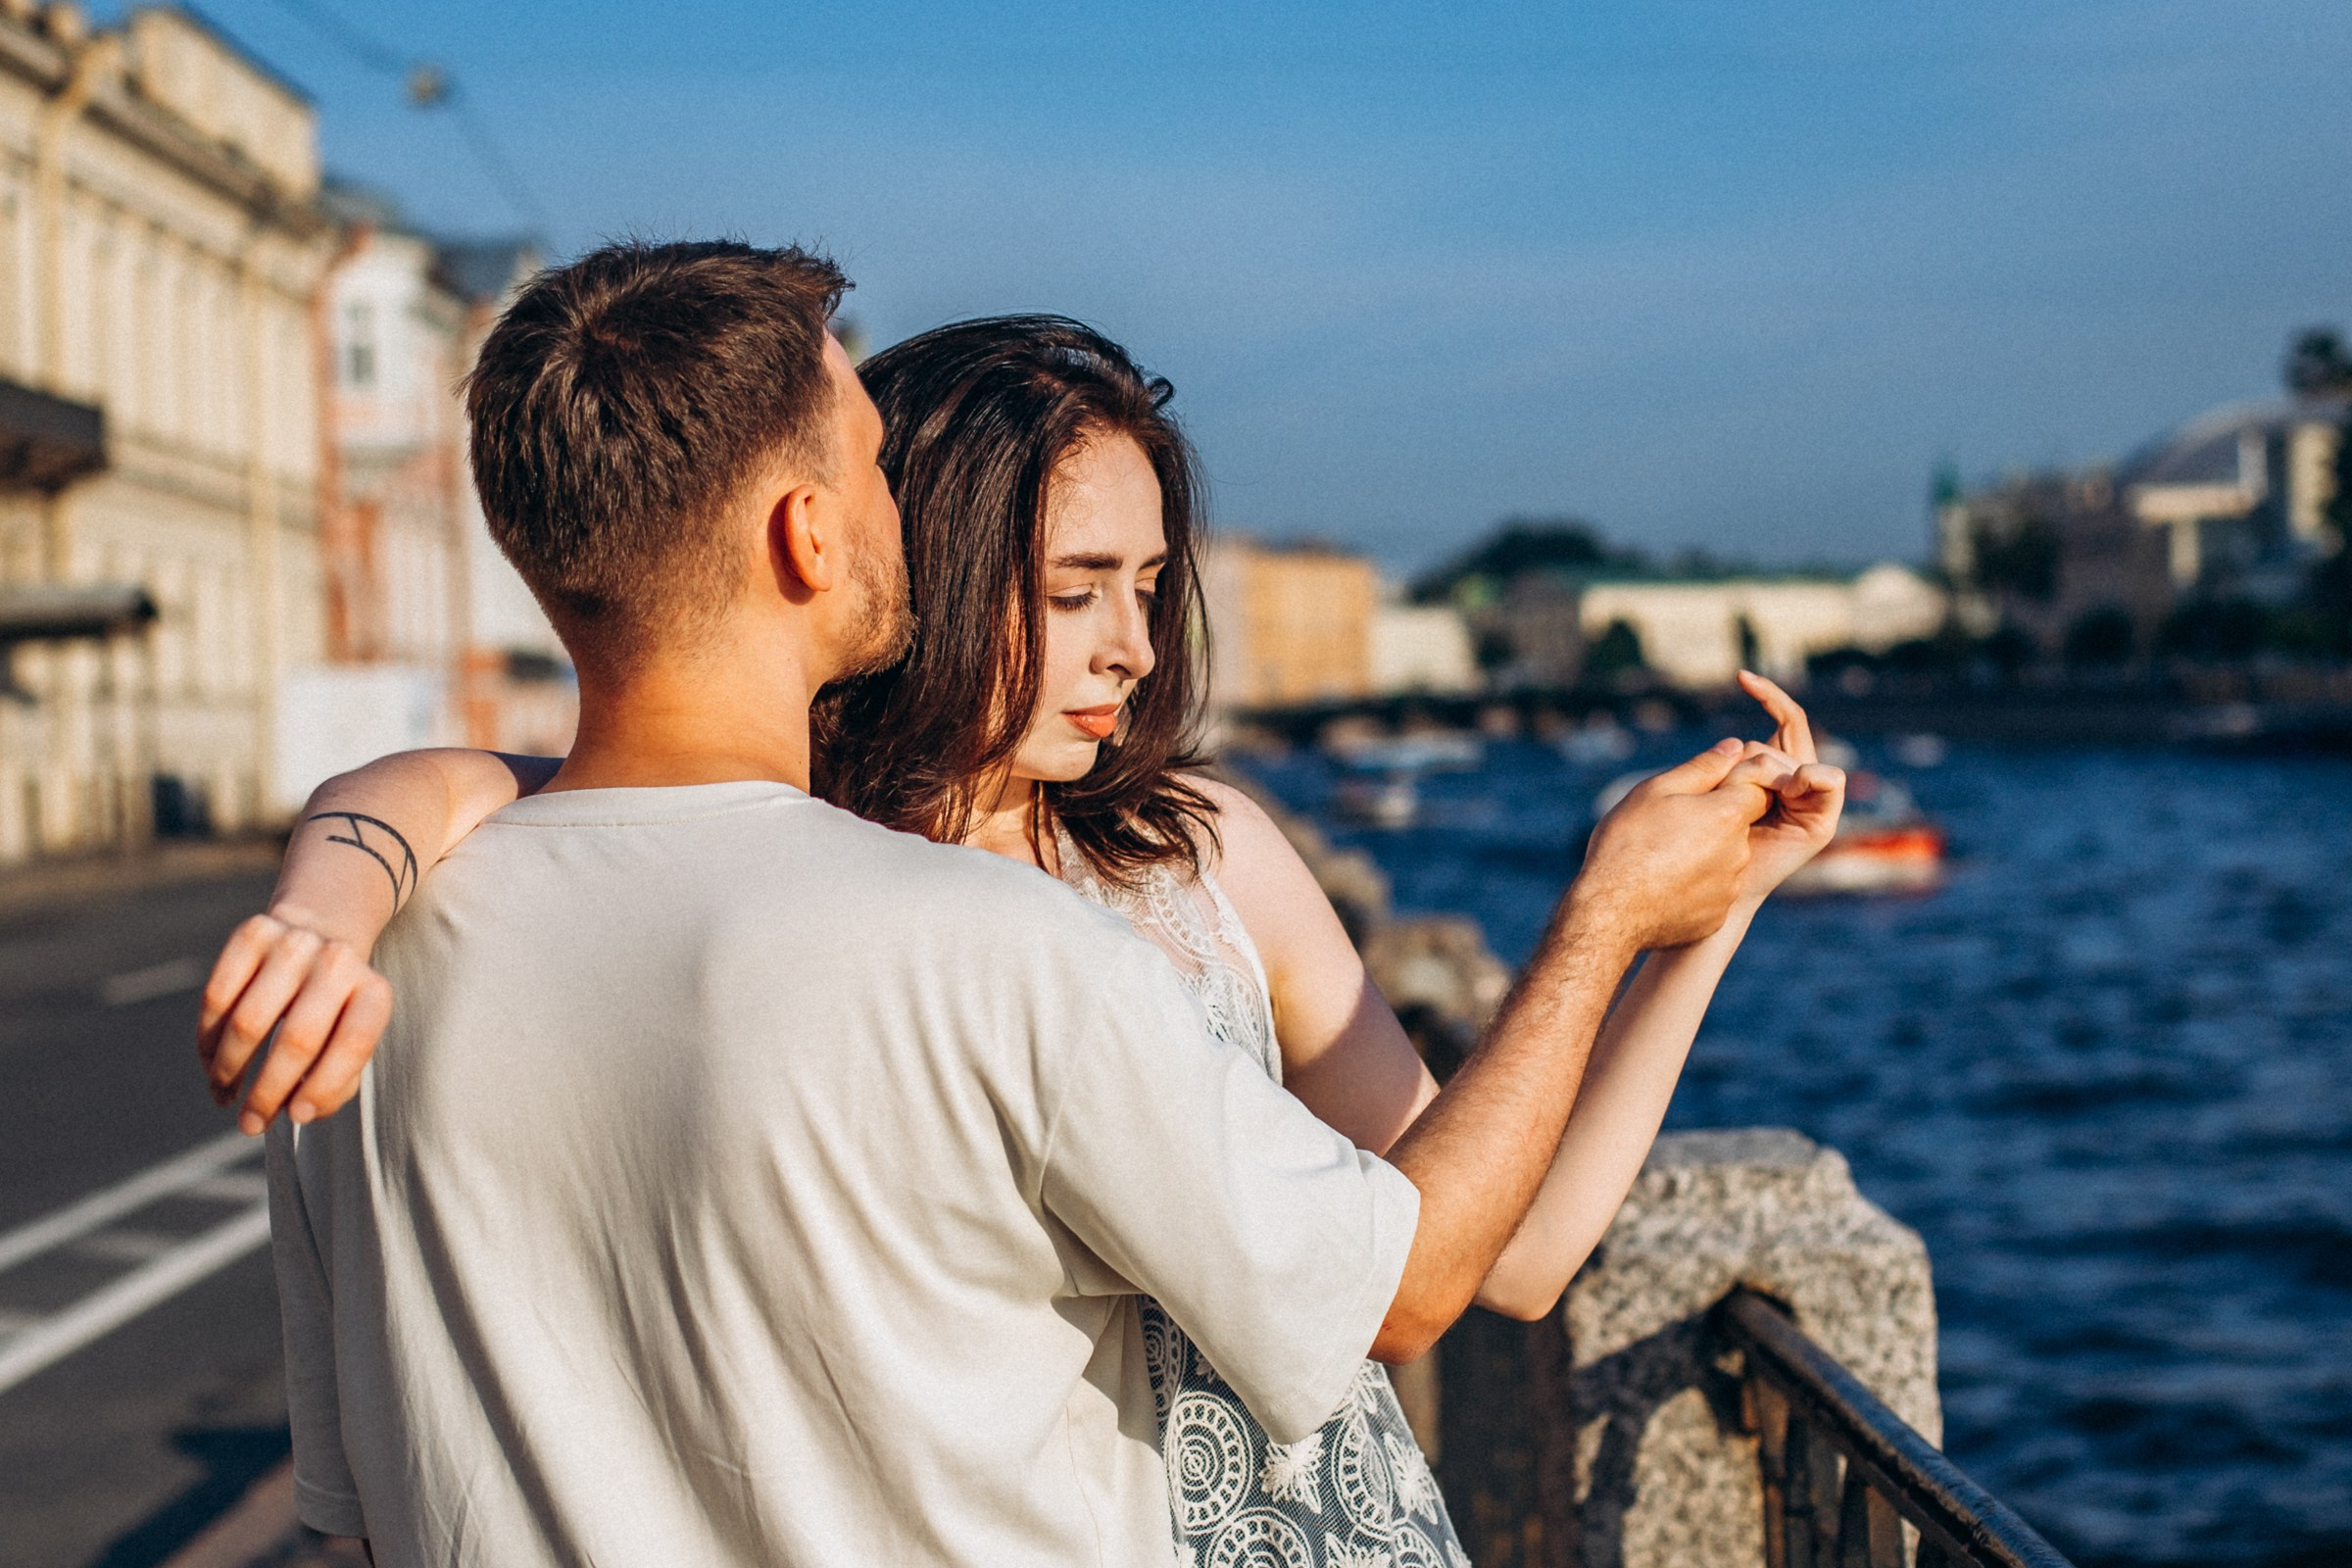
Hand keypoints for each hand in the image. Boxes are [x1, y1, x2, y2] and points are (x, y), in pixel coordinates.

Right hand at [198, 906, 391, 1134]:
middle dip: (267, 1092)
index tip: (297, 1117)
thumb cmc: (337, 1006)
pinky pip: (216, 998)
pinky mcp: (251, 934)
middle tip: (250, 1124)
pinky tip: (211, 1064)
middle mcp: (337, 962)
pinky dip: (207, 1040)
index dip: (323, 1086)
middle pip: (296, 1040)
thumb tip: (299, 1111)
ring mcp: (293, 943)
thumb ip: (337, 1079)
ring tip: (225, 1094)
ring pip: (247, 1022)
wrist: (323, 927)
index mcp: (373, 991)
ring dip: (229, 1070)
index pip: (352, 1044)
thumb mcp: (352, 1036)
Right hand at [1570, 738, 1775, 951]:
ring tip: (1661, 858)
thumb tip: (1735, 747)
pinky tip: (1664, 885)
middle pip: (1737, 826)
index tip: (1701, 794)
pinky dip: (1695, 887)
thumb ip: (1702, 767)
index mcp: (1728, 815)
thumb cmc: (1629, 842)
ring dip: (1704, 855)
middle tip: (1669, 826)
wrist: (1611, 911)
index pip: (1755, 789)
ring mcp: (1729, 888)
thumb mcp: (1656, 790)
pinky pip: (1713, 893)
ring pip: (1726, 860)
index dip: (1731, 787)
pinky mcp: (1717, 915)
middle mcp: (1738, 853)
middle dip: (1712, 822)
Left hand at [1731, 671, 1846, 903]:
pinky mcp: (1823, 821)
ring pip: (1795, 757)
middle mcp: (1797, 780)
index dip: (1768, 695)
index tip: (1741, 676)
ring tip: (1748, 803)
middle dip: (1754, 753)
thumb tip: (1739, 742)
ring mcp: (1812, 799)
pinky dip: (1807, 777)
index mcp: (1774, 768)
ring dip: (1768, 772)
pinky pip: (1829, 778)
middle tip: (1731, 786)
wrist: (1715, 884)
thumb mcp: (1714, 790)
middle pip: (1786, 735)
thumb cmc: (1705, 838)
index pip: (1784, 719)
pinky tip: (1787, 791)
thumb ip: (1730, 765)